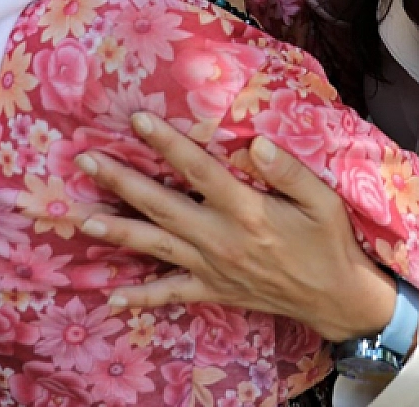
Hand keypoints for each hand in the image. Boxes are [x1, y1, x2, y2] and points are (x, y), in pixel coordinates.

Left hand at [76, 113, 395, 342]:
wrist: (336, 297)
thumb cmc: (329, 242)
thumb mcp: (323, 201)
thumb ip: (289, 172)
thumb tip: (256, 143)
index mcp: (247, 211)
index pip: (199, 171)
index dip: (167, 145)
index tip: (138, 121)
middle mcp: (222, 238)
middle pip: (162, 205)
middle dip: (122, 182)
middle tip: (86, 161)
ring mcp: (213, 267)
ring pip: (156, 246)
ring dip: (118, 230)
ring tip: (82, 218)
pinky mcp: (214, 290)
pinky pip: (171, 294)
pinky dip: (141, 296)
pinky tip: (112, 296)